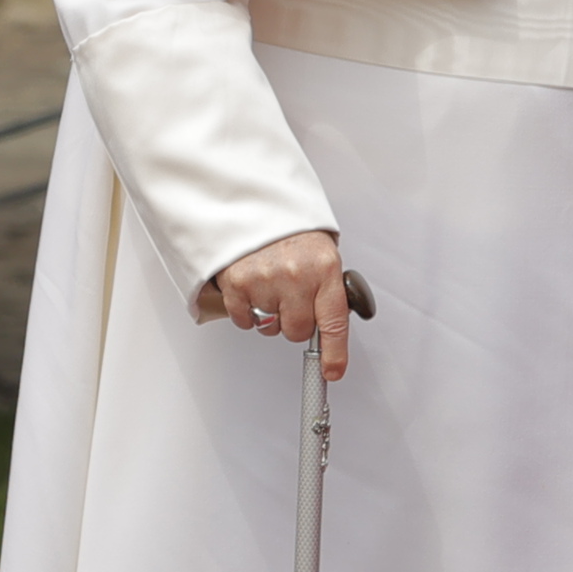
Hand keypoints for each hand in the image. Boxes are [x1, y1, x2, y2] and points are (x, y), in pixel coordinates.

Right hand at [208, 228, 355, 382]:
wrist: (252, 201)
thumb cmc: (289, 229)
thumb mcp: (321, 253)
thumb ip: (327, 288)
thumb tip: (330, 324)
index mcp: (324, 268)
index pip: (334, 322)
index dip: (335, 352)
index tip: (333, 370)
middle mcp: (296, 276)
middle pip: (297, 331)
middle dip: (295, 323)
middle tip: (291, 300)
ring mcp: (265, 281)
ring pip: (270, 327)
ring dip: (270, 314)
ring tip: (270, 285)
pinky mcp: (237, 284)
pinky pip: (244, 320)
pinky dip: (246, 311)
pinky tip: (251, 289)